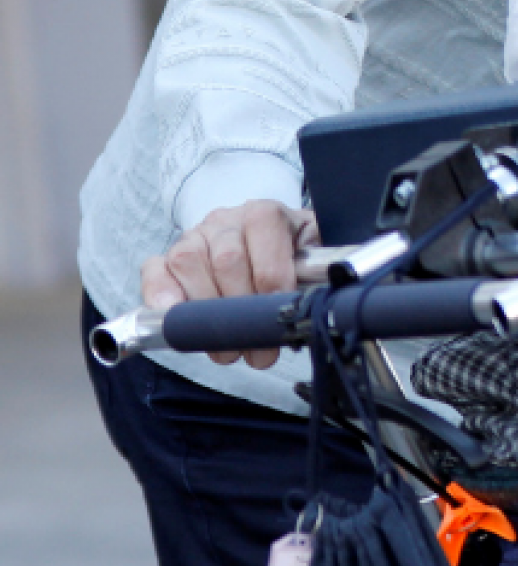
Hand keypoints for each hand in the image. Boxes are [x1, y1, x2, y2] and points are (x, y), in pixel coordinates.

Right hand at [141, 201, 318, 368]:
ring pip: (189, 264)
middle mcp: (226, 221)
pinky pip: (155, 270)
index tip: (279, 313)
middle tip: (257, 351)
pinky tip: (172, 317)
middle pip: (227, 259)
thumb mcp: (312, 255)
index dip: (272, 278)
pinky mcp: (167, 258)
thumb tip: (311, 304)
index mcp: (265, 214)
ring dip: (206, 313)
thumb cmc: (291, 254)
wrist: (264, 242)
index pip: (264, 234)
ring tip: (228, 349)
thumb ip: (315, 272)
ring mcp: (194, 237)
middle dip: (241, 312)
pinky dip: (159, 294)